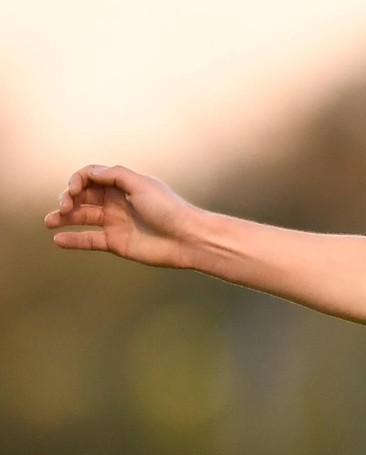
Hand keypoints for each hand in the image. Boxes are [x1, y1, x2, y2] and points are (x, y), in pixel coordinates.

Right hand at [44, 165, 201, 267]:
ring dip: (63, 217)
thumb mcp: (142, 184)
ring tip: (49, 221)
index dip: (77, 180)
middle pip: (82, 196)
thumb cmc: (168, 209)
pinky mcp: (116, 242)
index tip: (74, 189)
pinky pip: (89, 240)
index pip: (90, 177)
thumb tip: (90, 172)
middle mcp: (116, 202)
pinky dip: (73, 240)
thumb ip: (115, 175)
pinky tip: (58, 240)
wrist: (187, 239)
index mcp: (122, 185)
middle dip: (67, 198)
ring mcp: (115, 222)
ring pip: (82, 217)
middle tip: (62, 207)